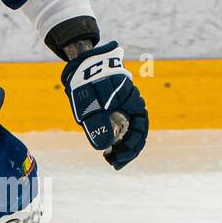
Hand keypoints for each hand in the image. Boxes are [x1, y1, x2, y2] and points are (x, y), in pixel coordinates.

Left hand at [60, 40, 148, 169]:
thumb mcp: (90, 104)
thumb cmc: (88, 81)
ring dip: (120, 142)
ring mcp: (123, 102)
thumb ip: (97, 125)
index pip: (139, 132)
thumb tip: (104, 147)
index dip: (130, 150)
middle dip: (126, 150)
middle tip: (112, 163)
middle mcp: (131, 103)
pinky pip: (118, 120)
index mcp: (133, 103)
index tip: (117, 161)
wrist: (82, 59)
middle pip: (135, 132)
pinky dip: (113, 133)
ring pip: (126, 127)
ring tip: (108, 155)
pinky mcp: (113, 102)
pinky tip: (104, 141)